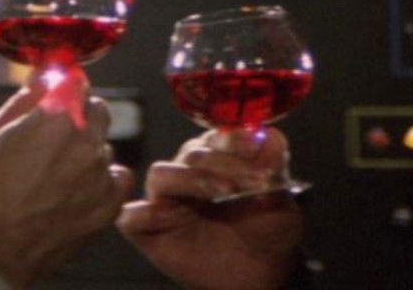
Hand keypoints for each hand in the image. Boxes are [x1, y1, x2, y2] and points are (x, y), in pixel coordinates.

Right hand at [0, 76, 134, 288]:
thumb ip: (24, 99)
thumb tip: (41, 78)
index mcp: (56, 117)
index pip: (77, 83)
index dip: (65, 88)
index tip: (60, 94)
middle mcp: (84, 141)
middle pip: (97, 110)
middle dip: (80, 117)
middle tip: (54, 140)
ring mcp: (99, 173)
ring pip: (104, 147)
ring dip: (87, 153)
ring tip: (56, 175)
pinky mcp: (108, 202)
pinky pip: (117, 177)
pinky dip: (102, 181)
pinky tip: (77, 191)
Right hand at [117, 128, 303, 289]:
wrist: (262, 274)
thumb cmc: (267, 230)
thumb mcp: (280, 198)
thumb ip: (274, 167)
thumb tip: (273, 137)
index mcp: (216, 156)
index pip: (218, 137)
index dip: (235, 139)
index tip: (257, 146)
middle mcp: (186, 171)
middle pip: (192, 154)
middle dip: (225, 163)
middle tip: (255, 179)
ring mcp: (166, 200)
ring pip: (161, 175)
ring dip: (191, 179)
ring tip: (223, 191)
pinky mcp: (149, 230)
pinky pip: (131, 217)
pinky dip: (144, 212)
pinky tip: (165, 215)